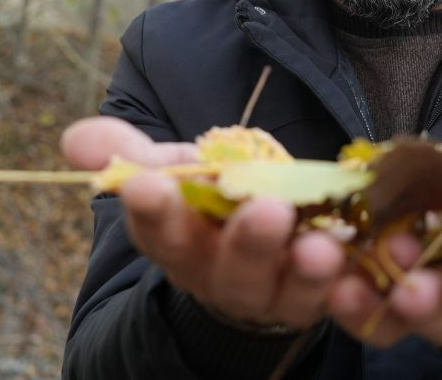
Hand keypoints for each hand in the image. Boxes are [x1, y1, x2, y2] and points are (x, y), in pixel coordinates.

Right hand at [61, 117, 345, 330]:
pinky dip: (355, 285)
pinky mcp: (324, 298)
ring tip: (321, 243)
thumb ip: (124, 152)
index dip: (153, 211)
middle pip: (230, 270)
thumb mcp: (167, 169)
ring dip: (306, 271)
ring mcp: (276, 292)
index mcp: (177, 243)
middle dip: (247, 242)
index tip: (147, 185)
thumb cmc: (205, 200)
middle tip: (266, 209)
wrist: (256, 240)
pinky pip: (343, 299)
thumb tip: (75, 142)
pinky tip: (366, 262)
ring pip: (289, 292)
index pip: (159, 232)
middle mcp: (222, 277)